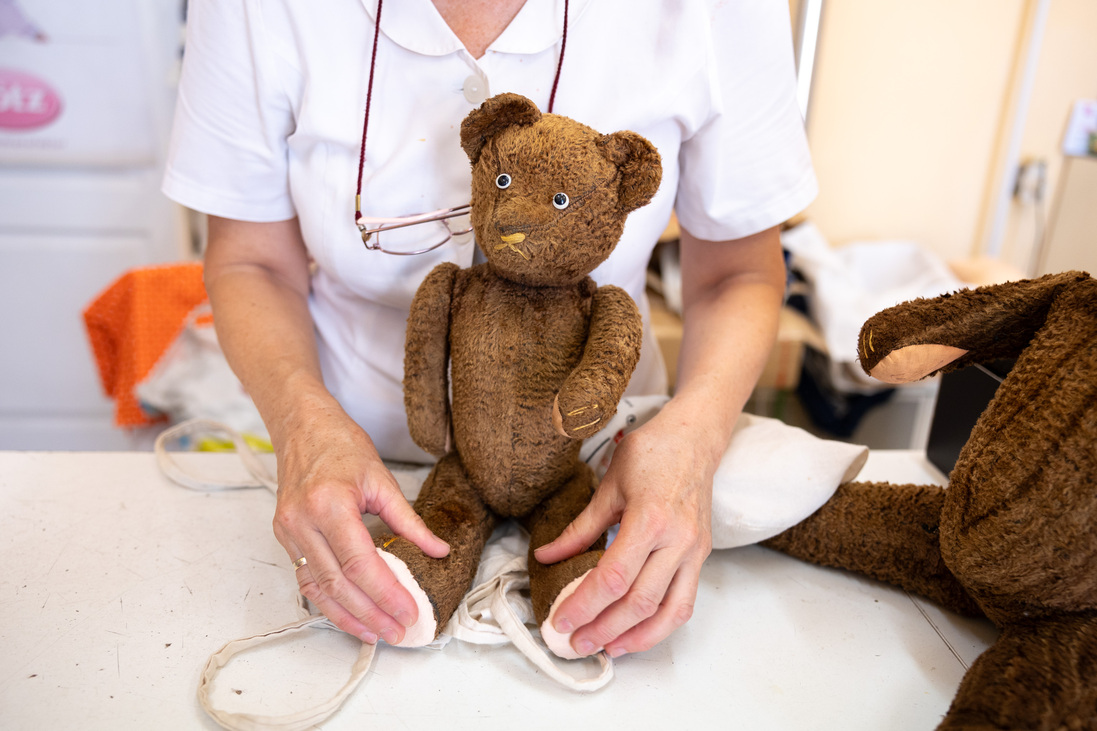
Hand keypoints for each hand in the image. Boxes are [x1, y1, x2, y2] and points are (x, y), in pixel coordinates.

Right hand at [271, 404, 448, 644]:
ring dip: (347, 616)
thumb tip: (438, 549)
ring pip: (318, 589)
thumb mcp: (381, 478)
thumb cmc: (340, 444)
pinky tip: (350, 614)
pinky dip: (328, 601)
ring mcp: (288, 531)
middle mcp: (302, 522)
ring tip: (376, 633)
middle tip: (398, 632)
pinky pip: (305, 578)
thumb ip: (408, 520)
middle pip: (338, 584)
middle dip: (371, 614)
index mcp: (329, 505)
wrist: (301, 425)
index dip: (386, 594)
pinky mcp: (284, 536)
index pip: (360, 564)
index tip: (409, 612)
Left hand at [534, 404, 715, 656]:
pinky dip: (661, 625)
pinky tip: (636, 634)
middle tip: (576, 643)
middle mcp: (677, 540)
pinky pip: (684, 601)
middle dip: (604, 628)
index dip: (584, 604)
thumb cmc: (651, 453)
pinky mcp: (702, 556)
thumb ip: (579, 528)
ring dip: (636, 638)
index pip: (613, 577)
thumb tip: (546, 556)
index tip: (560, 620)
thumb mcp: (608, 486)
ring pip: (669, 611)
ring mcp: (694, 551)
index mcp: (649, 519)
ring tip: (607, 649)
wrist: (694, 439)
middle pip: (639, 601)